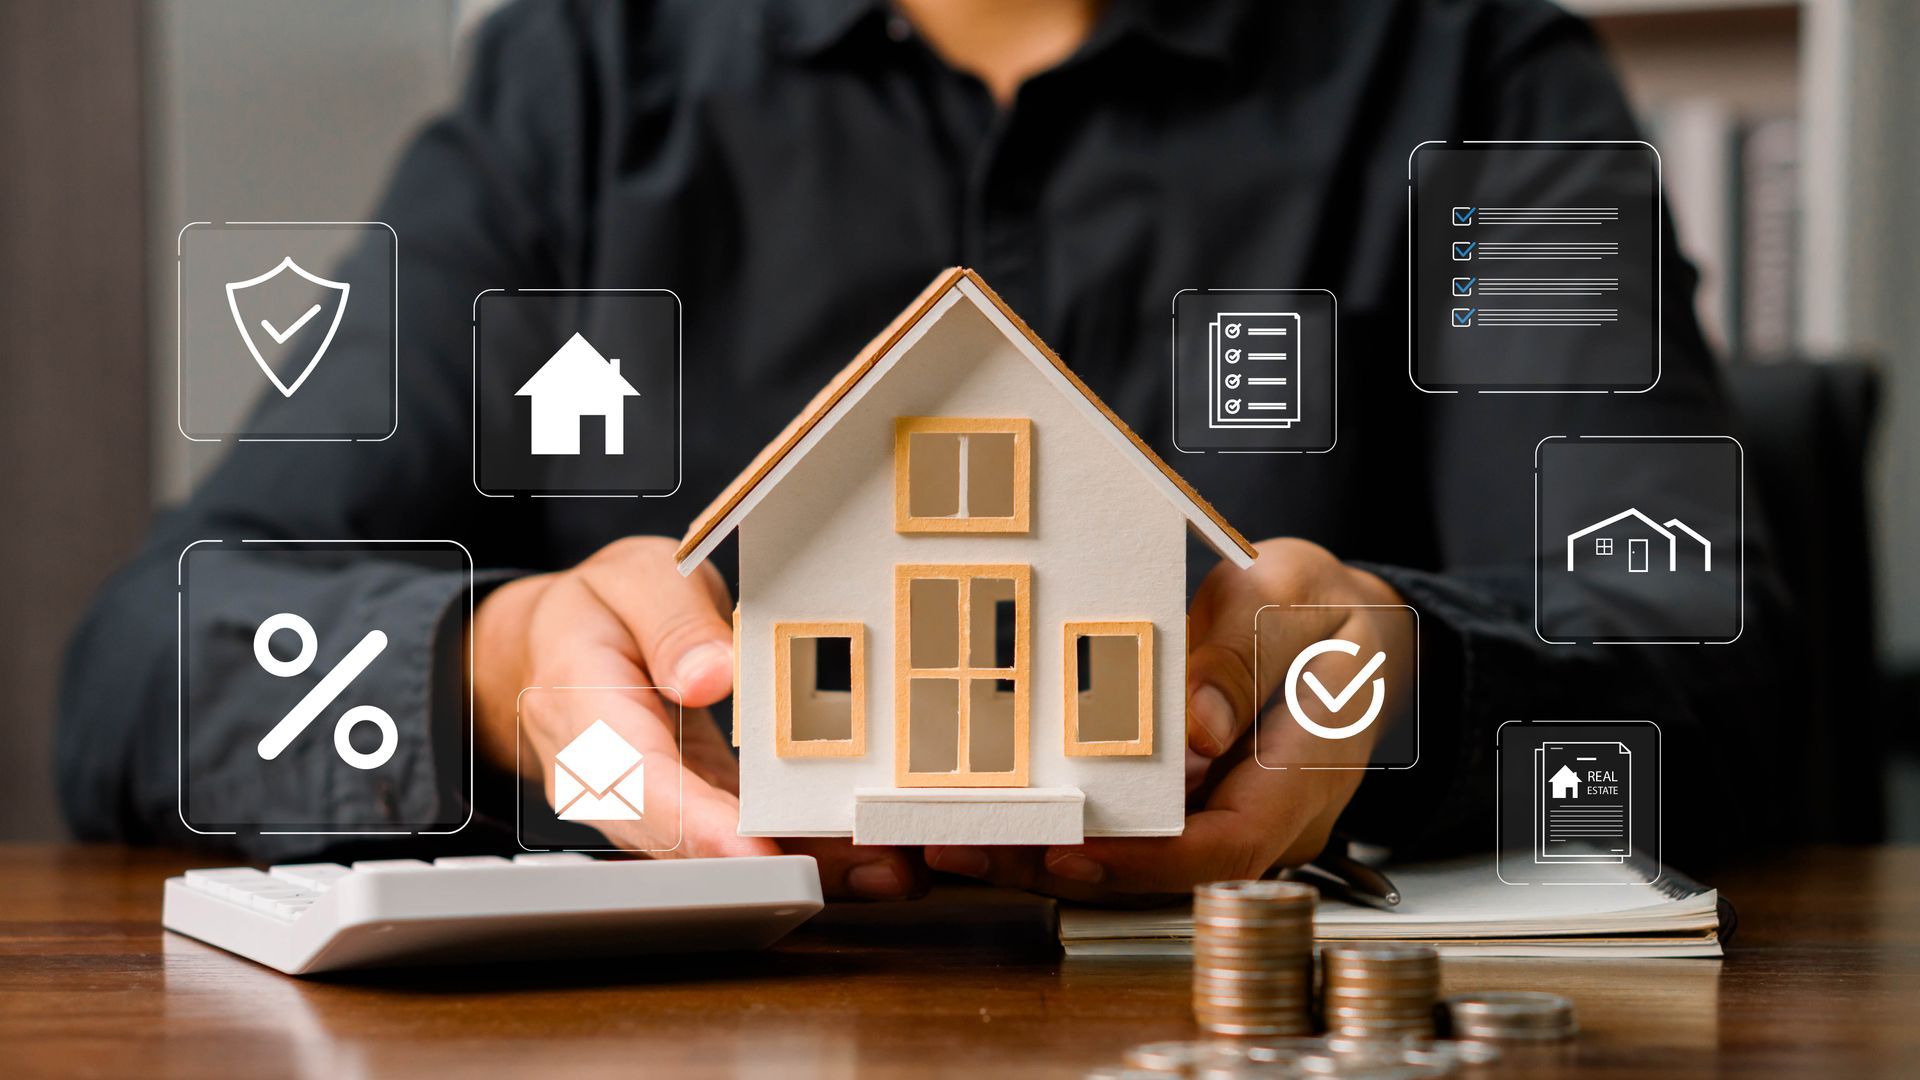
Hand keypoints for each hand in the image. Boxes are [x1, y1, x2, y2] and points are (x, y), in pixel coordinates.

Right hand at [473, 537, 921, 898]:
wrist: (554, 648)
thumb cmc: (596, 611)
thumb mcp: (630, 579)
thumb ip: (670, 622)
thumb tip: (710, 675)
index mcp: (586, 717)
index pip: (640, 783)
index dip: (700, 824)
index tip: (758, 847)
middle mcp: (616, 784)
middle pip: (690, 842)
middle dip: (776, 864)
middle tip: (868, 866)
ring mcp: (657, 807)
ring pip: (725, 853)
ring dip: (807, 867)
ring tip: (891, 868)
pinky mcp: (696, 809)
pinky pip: (745, 837)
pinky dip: (806, 848)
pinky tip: (871, 854)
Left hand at [925, 538, 1410, 900]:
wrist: (1350, 629)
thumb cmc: (1329, 612)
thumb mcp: (1299, 598)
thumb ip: (1247, 653)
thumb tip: (1197, 724)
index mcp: (1301, 779)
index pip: (1224, 849)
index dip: (1143, 861)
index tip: (1068, 850)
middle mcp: (1258, 819)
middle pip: (1156, 871)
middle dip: (1055, 866)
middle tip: (965, 843)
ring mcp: (1218, 817)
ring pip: (1128, 860)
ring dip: (1037, 855)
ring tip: (949, 836)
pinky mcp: (1185, 805)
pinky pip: (1122, 828)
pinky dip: (1055, 823)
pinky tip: (987, 811)